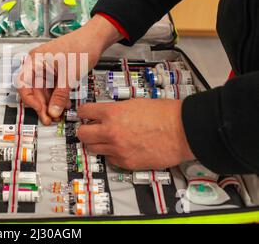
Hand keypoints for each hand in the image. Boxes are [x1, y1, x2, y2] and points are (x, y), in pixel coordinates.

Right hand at [17, 15, 122, 124]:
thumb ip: (60, 95)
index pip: (23, 84)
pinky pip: (51, 87)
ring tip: (59, 113)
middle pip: (33, 90)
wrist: (95, 38)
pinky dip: (57, 97)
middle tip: (51, 118)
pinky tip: (64, 104)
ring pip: (43, 90)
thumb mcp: (69, 75)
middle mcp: (37, 64)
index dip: (30, 100)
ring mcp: (45, 68)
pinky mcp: (54, 71)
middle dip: (43, 105)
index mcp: (35, 60)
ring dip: (51, 103)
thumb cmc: (81, 46)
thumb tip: (53, 111)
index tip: (41, 110)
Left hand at [77, 99, 195, 169]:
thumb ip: (117, 109)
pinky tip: (122, 148)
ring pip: (93, 149)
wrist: (183, 131)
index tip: (84, 114)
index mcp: (113, 113)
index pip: (84, 112)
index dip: (83, 112)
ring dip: (97, 143)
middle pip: (82, 134)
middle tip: (90, 129)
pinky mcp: (126, 162)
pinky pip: (110, 159)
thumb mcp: (135, 103)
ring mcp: (117, 149)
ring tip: (107, 140)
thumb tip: (107, 114)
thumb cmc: (165, 114)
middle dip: (84, 130)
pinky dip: (112, 154)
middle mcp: (111, 131)